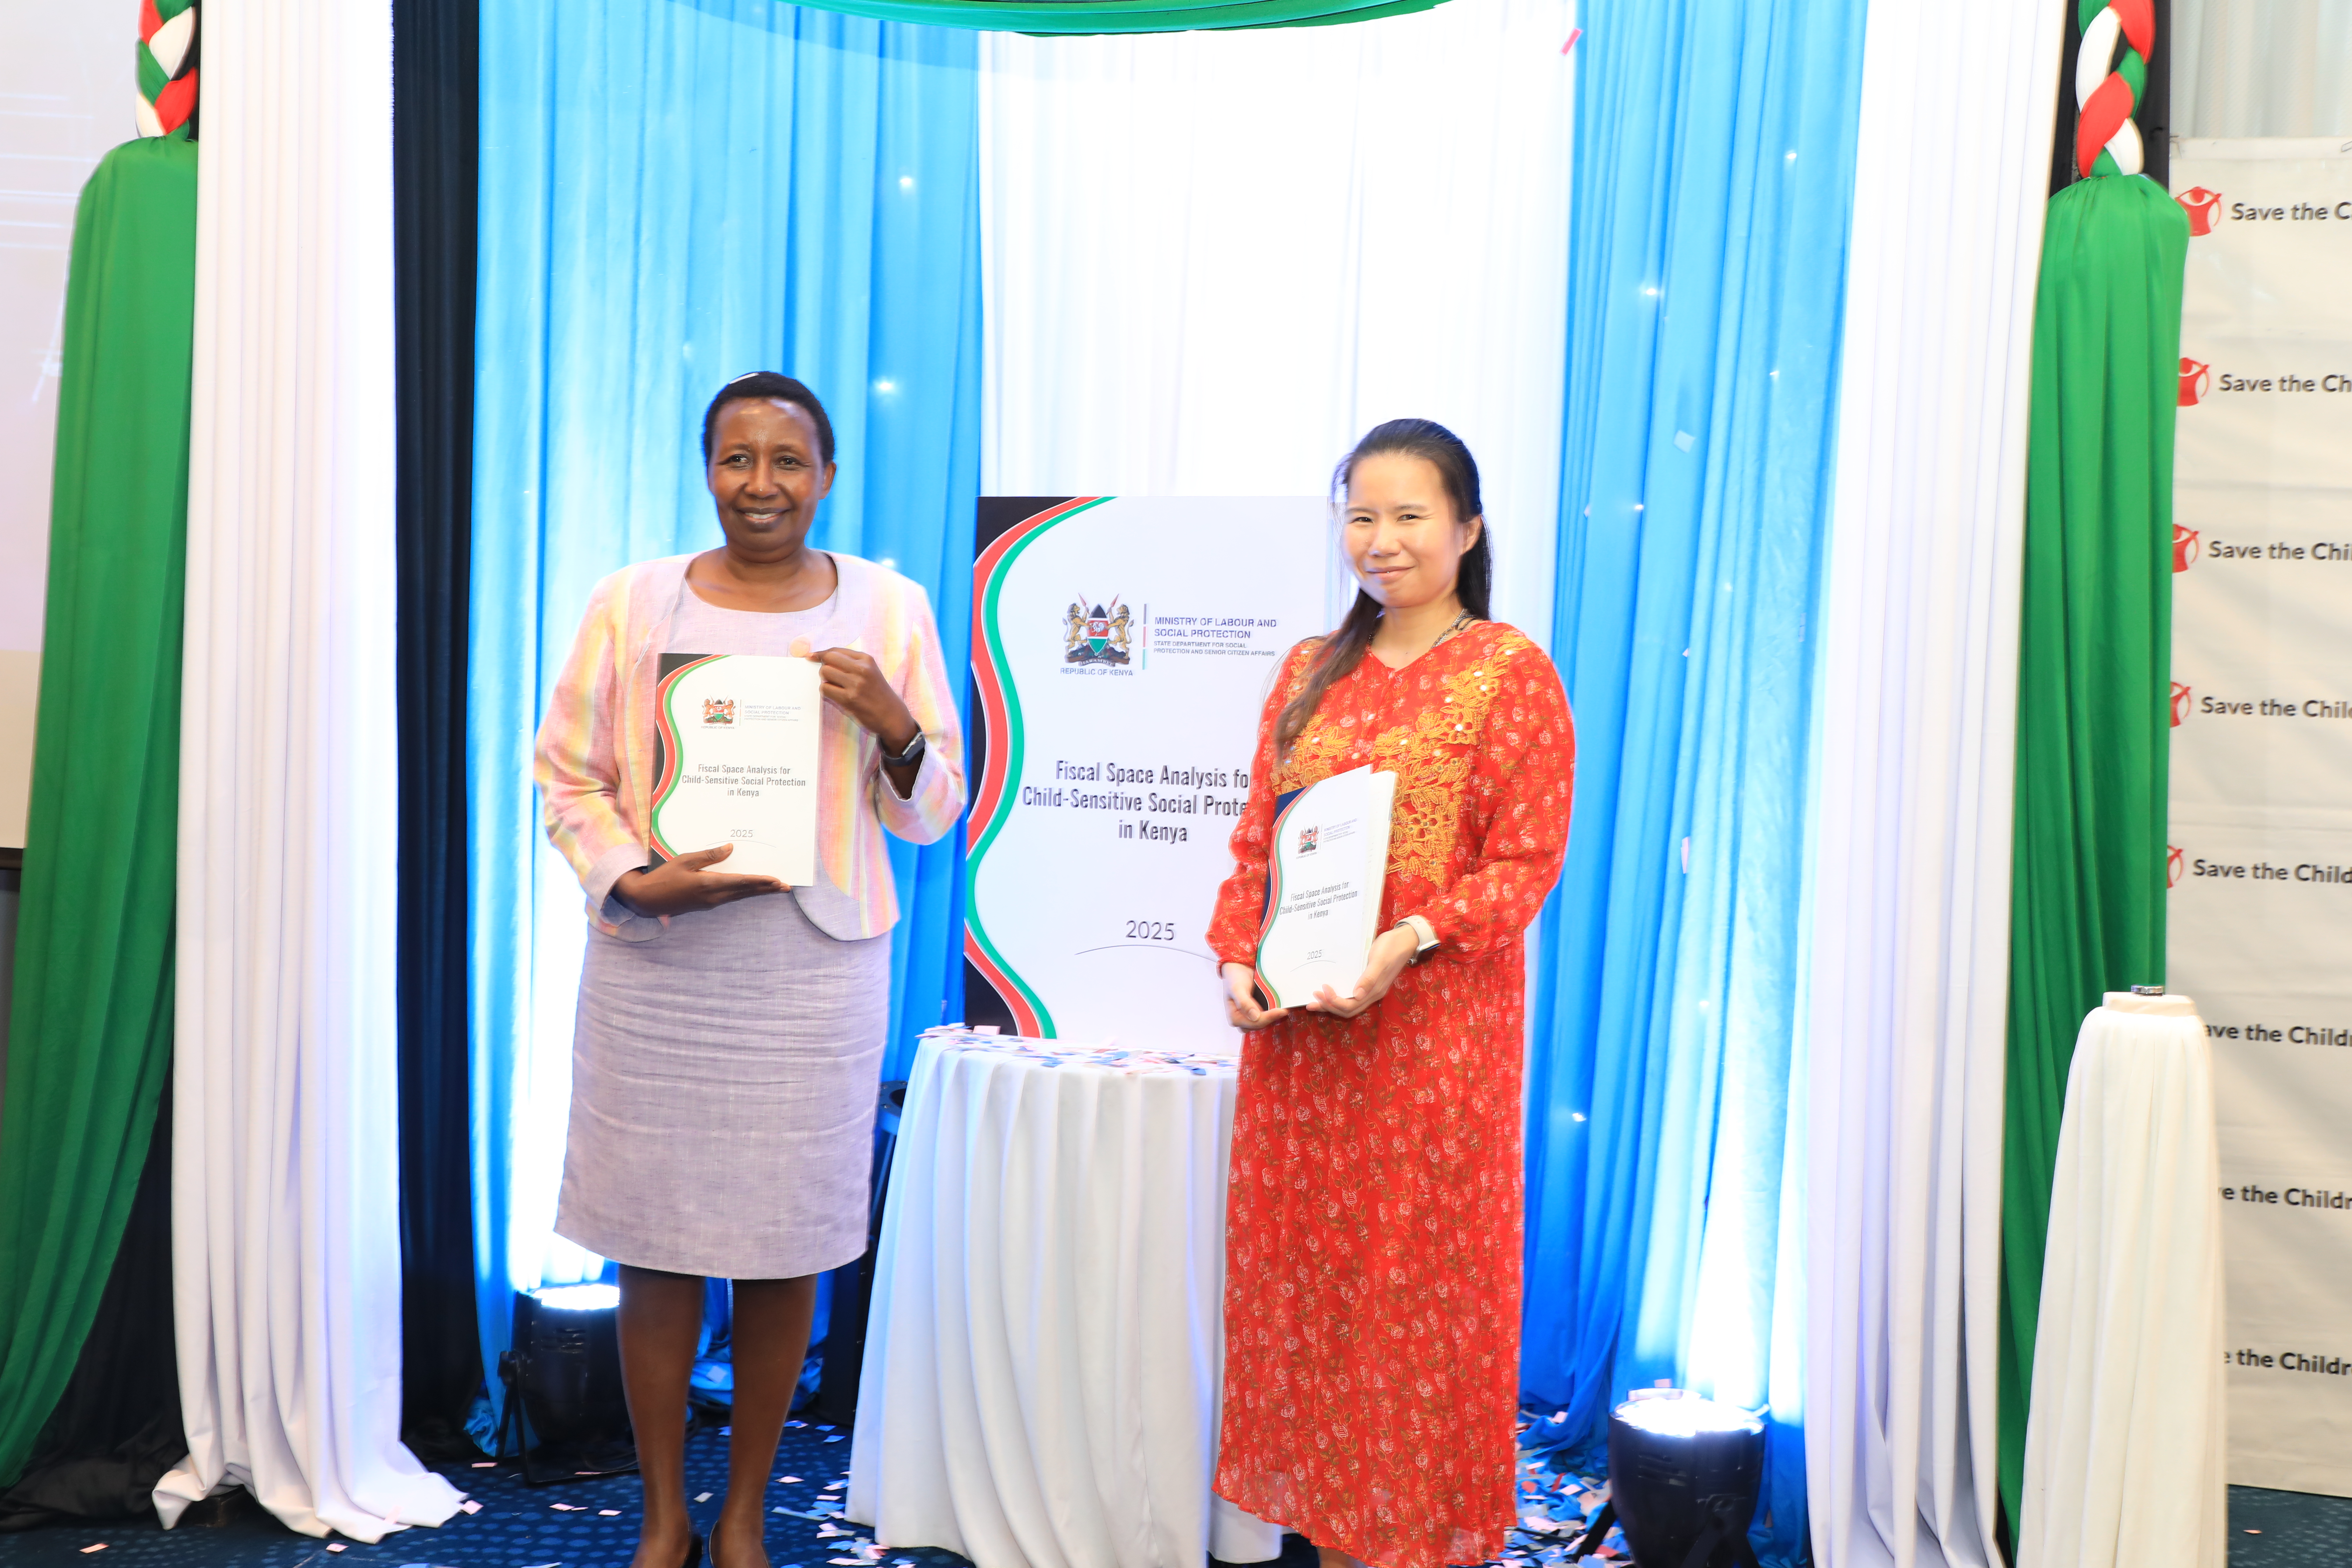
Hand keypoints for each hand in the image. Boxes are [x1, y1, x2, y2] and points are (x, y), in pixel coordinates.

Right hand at [614, 844, 786, 915]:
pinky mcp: (706, 904)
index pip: (742, 882)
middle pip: (746, 892)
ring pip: (740, 896)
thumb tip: (730, 848)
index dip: (761, 882)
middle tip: (785, 887)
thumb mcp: (685, 860)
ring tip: (774, 888)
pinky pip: (731, 898)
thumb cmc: (664, 877)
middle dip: (766, 889)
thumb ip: (709, 856)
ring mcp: (710, 902)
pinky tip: (751, 890)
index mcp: (709, 884)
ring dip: (757, 892)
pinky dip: (744, 893)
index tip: (777, 881)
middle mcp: (713, 896)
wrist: (648, 900)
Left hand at [814, 647, 918, 753]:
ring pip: (825, 672)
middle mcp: (861, 669)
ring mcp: (855, 684)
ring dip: (825, 680)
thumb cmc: (878, 694)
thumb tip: (822, 656)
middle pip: (828, 659)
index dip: (821, 653)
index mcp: (866, 660)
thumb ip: (851, 663)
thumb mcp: (870, 672)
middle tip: (832, 677)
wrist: (892, 716)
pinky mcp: (849, 699)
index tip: (812, 656)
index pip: (836, 650)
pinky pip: (826, 689)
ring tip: (836, 687)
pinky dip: (826, 691)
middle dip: (825, 667)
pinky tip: (836, 695)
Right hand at [1223, 963, 1289, 1029]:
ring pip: (1265, 1023)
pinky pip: (1266, 1017)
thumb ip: (1243, 1003)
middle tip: (1284, 1009)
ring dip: (1274, 1016)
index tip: (1281, 1011)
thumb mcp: (1237, 988)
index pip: (1255, 1022)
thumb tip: (1254, 1016)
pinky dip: (1273, 1013)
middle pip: (1261, 1024)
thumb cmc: (1235, 979)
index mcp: (1235, 1017)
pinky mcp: (1256, 1013)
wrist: (1239, 969)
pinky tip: (1278, 1007)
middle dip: (1272, 1017)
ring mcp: (1249, 1018)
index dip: (1269, 1017)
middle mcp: (1242, 1020)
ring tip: (1283, 1008)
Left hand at [1304, 925, 1418, 1019]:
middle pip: (1348, 1010)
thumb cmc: (1391, 948)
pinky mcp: (1368, 983)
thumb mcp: (1379, 960)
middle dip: (1329, 1006)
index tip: (1323, 988)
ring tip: (1315, 1000)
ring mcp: (1370, 990)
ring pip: (1349, 1005)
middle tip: (1312, 999)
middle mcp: (1372, 994)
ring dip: (1331, 1004)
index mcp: (1375, 991)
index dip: (1334, 1001)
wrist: (1404, 940)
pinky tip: (1330, 991)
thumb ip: (1369, 978)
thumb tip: (1357, 994)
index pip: (1351, 1006)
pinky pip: (1351, 996)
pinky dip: (1338, 997)